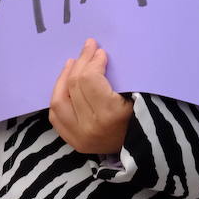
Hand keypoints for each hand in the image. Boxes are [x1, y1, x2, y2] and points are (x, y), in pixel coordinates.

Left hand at [49, 38, 133, 154]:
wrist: (142, 149)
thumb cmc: (142, 116)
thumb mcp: (136, 95)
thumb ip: (117, 74)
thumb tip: (96, 52)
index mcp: (110, 114)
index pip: (89, 79)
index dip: (93, 61)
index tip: (100, 51)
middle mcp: (91, 127)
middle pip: (74, 86)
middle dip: (80, 63)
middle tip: (87, 49)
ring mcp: (79, 137)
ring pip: (59, 100)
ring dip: (64, 78)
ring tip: (72, 63)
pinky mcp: (73, 142)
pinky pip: (56, 116)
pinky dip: (58, 97)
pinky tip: (64, 85)